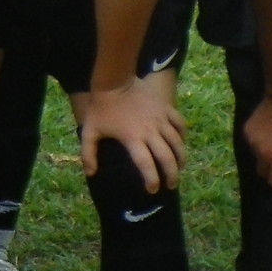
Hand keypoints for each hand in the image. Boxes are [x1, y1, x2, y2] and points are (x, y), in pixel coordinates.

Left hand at [80, 76, 185, 193]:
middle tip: (172, 185)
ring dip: (181, 158)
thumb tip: (90, 173)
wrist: (114, 80)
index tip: (152, 190)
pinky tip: (181, 143)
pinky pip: (180, 124)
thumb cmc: (101, 107)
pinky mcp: (166, 108)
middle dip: (172, 174)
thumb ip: (88, 154)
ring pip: (177, 143)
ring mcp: (160, 119)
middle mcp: (151, 131)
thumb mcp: (89, 131)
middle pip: (167, 157)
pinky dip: (182, 135)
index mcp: (133, 138)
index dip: (151, 179)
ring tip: (180, 168)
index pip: (146, 165)